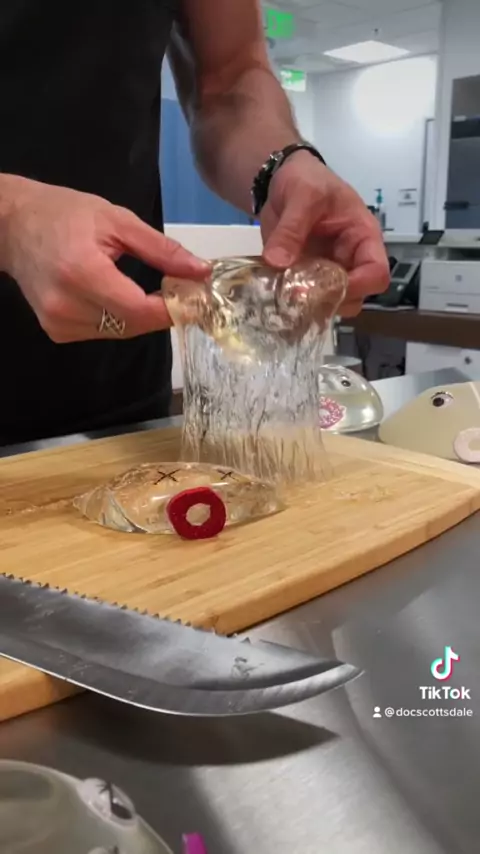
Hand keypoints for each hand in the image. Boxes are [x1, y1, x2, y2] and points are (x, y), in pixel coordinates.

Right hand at [1, 177, 210, 341]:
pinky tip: (117, 296)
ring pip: (120, 331)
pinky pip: (102, 332)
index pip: (139, 309)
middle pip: (132, 324)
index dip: (172, 309)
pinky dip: (119, 318)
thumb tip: (201, 271)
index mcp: (82, 272)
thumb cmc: (65, 214)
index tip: (197, 298)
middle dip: (161, 312)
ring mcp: (58, 322)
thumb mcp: (118, 221)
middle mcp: (67, 305)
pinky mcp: (57, 332)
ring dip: (141, 316)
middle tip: (181, 292)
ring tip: (150, 291)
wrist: (13, 226)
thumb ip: (161, 250)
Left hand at [260, 152, 389, 315]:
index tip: (330, 290)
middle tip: (300, 297)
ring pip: (330, 304)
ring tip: (286, 296)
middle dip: (330, 302)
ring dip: (310, 306)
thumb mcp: (302, 195)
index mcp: (362, 237)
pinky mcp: (306, 278)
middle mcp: (350, 260)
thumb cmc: (306, 180)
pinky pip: (305, 299)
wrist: (282, 180)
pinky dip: (292, 302)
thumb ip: (292, 228)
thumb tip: (278, 262)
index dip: (359, 286)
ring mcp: (328, 272)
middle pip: (355, 297)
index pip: (376, 272)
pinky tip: (275, 295)